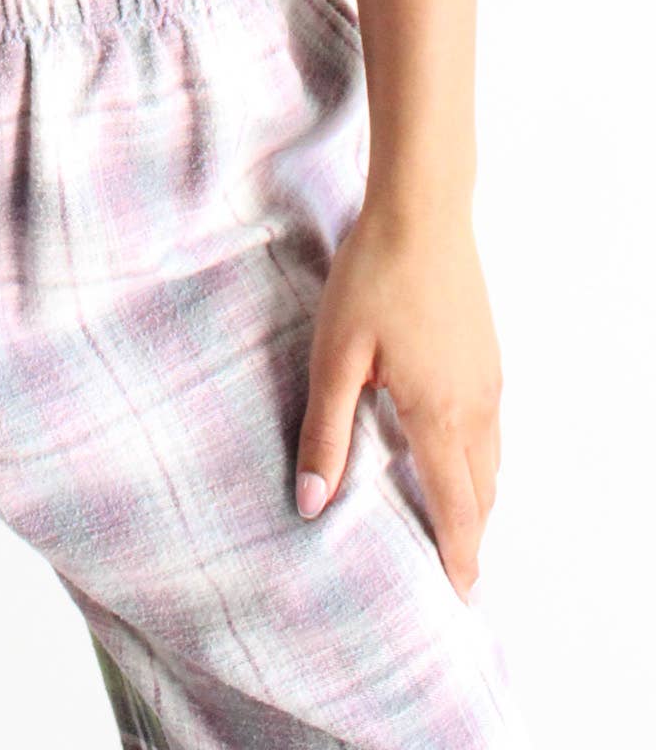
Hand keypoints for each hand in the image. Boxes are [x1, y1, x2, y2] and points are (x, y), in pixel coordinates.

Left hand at [293, 201, 501, 601]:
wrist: (422, 211)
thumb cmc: (373, 278)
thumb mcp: (334, 357)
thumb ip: (325, 432)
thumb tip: (312, 502)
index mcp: (439, 414)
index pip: (455, 506)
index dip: (456, 554)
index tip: (457, 592)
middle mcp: (476, 403)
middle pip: (482, 491)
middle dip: (469, 533)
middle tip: (453, 568)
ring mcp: (488, 376)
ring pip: (492, 457)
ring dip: (476, 496)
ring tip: (454, 521)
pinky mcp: (487, 352)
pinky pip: (491, 424)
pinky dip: (479, 457)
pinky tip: (454, 450)